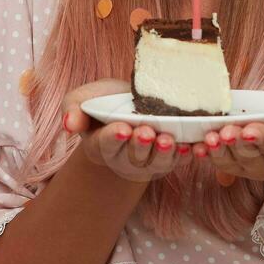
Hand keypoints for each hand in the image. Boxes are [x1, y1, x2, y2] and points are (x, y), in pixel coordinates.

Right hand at [62, 79, 191, 183]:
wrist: (130, 106)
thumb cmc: (104, 102)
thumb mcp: (82, 99)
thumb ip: (72, 109)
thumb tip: (69, 123)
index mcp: (100, 145)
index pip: (105, 143)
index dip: (113, 137)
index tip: (122, 128)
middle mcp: (123, 159)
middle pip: (132, 156)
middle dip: (140, 145)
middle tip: (147, 132)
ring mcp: (148, 162)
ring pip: (157, 163)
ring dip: (164, 153)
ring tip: (168, 139)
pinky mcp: (169, 160)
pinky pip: (179, 162)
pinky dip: (187, 156)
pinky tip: (193, 147)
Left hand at [199, 83, 263, 185]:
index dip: (263, 139)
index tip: (249, 130)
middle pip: (251, 157)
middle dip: (237, 144)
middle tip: (225, 132)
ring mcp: (249, 167)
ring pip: (232, 162)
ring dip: (218, 151)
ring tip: (208, 138)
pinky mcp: (232, 164)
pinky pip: (217, 161)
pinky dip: (206, 154)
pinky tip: (195, 146)